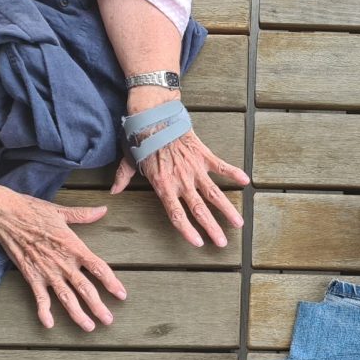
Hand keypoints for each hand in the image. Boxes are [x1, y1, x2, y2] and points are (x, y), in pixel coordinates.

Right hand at [0, 187, 126, 330]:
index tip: (122, 294)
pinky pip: (39, 298)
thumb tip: (103, 209)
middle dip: (98, 306)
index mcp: (74, 246)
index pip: (98, 268)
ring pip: (66, 298)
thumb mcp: (61, 212)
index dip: (112, 282)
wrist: (6, 215)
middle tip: (108, 321)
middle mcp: (63, 262)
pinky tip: (49, 324)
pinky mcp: (31, 276)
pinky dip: (44, 312)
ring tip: (89, 327)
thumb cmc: (33, 210)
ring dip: (78, 314)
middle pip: (85, 288)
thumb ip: (83, 215)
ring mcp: (47, 271)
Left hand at [113, 91, 248, 248]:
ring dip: (227, 210)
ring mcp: (194, 169)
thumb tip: (114, 191)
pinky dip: (233, 173)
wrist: (153, 115)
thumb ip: (123, 177)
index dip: (187, 231)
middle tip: (223, 243)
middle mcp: (181, 181)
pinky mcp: (203, 155)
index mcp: (163, 186)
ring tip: (239, 223)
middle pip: (199, 211)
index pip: (176, 215)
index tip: (198, 243)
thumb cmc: (140, 138)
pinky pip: (221, 166)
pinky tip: (245, 181)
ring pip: (214, 194)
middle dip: (212, 228)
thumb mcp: (129, 160)